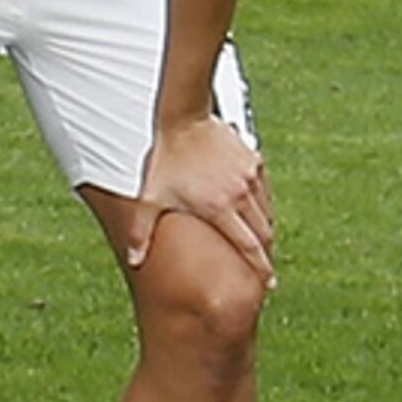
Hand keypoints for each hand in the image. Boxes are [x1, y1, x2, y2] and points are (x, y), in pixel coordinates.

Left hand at [137, 110, 274, 284]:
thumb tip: (132, 260)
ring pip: (267, 212)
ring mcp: (250, 177)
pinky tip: (254, 210)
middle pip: (264, 233)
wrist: (182, 118)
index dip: (261, 267)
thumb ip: (141, 233)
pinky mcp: (254, 161)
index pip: (248, 247)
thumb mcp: (149, 199)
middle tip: (266, 267)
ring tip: (261, 242)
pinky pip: (264, 190)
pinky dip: (263, 204)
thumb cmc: (164, 159)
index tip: (270, 283)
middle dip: (267, 253)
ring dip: (266, 229)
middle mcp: (240, 195)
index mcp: (218, 209)